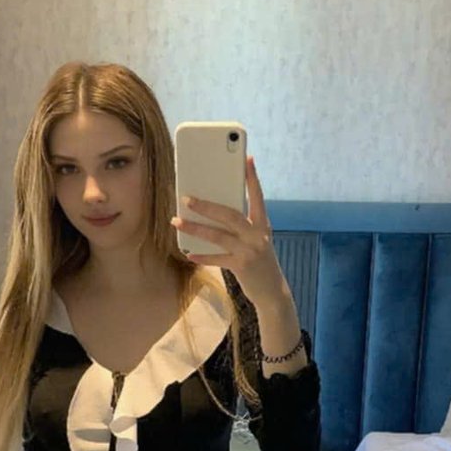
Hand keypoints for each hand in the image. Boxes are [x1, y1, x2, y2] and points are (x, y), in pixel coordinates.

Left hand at [171, 155, 287, 309]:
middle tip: (187, 198)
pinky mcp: (241, 266)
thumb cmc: (260, 261)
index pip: (258, 196)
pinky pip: (216, 258)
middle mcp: (257, 235)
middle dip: (207, 206)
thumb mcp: (257, 240)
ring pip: (218, 235)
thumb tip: (214, 210)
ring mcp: (249, 251)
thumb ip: (242, 226)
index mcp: (262, 224)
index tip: (247, 159)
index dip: (253, 178)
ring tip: (177, 221)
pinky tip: (188, 252)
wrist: (272, 291)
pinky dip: (201, 256)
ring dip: (196, 228)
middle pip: (230, 214)